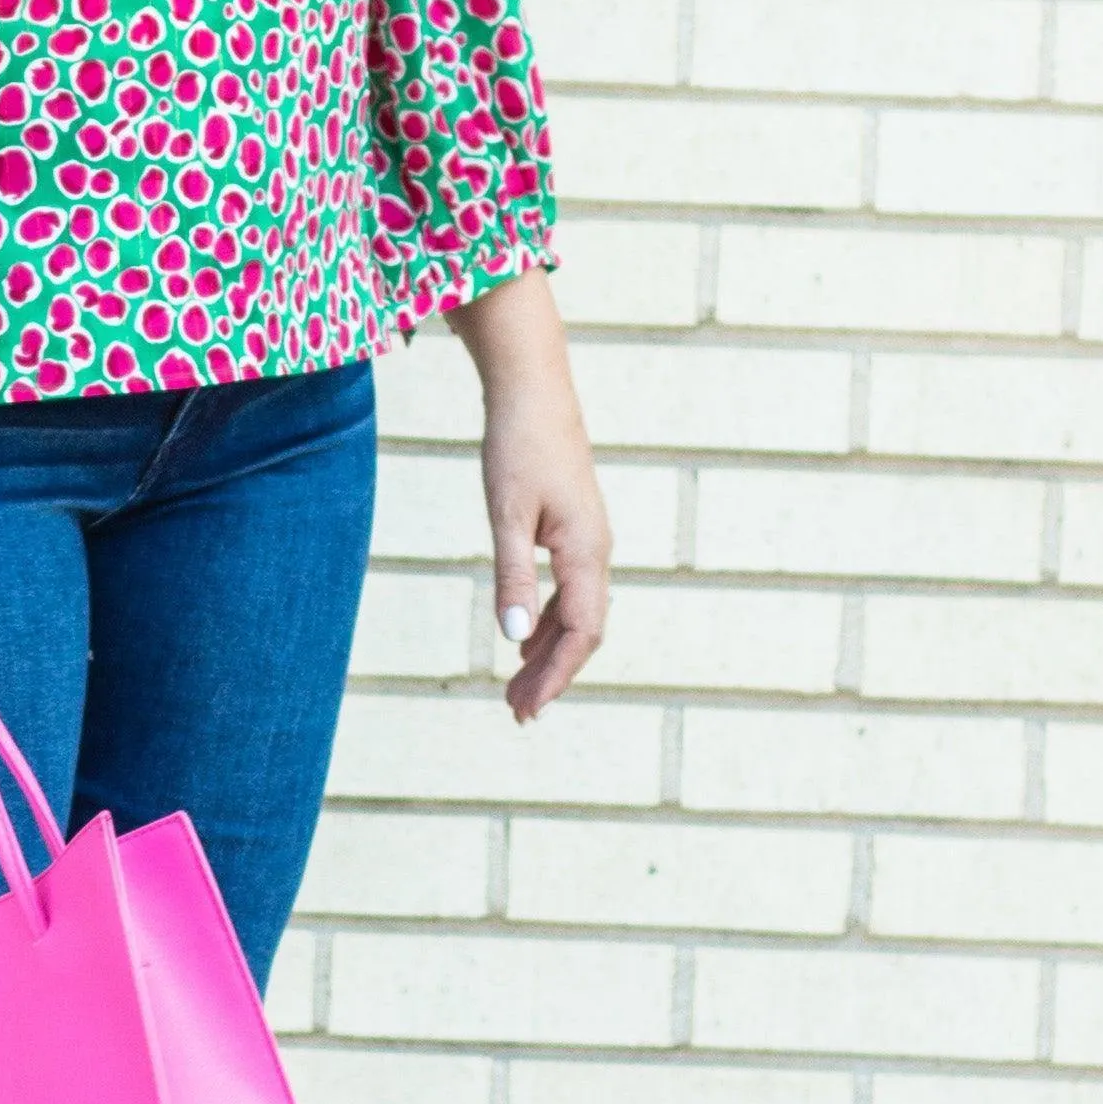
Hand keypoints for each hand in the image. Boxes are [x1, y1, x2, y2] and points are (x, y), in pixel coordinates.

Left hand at [450, 271, 607, 725]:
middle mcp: (596, 550)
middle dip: (552, 674)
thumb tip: (510, 638)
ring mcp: (588, 540)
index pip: (581, 632)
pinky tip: (523, 636)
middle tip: (517, 712)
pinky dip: (547, 621)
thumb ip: (512, 576)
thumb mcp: (506, 515)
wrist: (533, 390)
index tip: (529, 708)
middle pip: (583, 631)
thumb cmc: (517, 447)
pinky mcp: (574, 528)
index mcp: (586, 551)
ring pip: (576, 612)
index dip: (557, 675)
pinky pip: (569, 590)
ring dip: (548, 652)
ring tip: (517, 687)